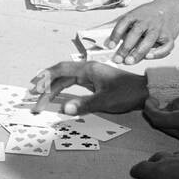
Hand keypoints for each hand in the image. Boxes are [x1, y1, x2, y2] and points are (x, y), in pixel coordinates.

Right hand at [30, 61, 146, 113]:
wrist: (145, 91)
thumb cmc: (127, 94)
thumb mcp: (106, 101)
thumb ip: (84, 105)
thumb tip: (65, 109)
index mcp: (88, 69)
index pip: (60, 70)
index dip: (45, 78)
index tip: (34, 88)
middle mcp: (87, 69)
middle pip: (60, 74)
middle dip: (45, 85)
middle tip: (33, 97)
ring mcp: (91, 75)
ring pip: (66, 79)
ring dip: (53, 88)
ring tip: (41, 99)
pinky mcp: (94, 82)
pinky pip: (73, 83)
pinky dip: (62, 89)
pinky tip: (57, 95)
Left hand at [101, 0, 178, 64]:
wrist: (171, 7)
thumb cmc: (149, 14)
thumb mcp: (135, 15)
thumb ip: (123, 27)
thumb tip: (107, 41)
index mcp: (136, 15)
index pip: (124, 23)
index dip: (115, 34)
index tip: (109, 45)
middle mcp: (147, 21)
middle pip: (136, 33)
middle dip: (126, 47)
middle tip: (118, 58)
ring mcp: (159, 29)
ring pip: (149, 40)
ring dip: (138, 52)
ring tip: (129, 61)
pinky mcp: (169, 36)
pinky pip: (165, 46)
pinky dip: (158, 53)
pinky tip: (148, 56)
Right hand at [128, 151, 178, 178]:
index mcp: (157, 170)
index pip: (141, 167)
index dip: (136, 171)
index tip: (134, 173)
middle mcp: (167, 159)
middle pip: (154, 158)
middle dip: (149, 164)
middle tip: (148, 169)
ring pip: (168, 156)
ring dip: (164, 161)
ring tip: (165, 167)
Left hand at [143, 85, 178, 145]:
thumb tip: (166, 107)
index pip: (158, 119)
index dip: (150, 109)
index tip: (150, 100)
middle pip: (163, 127)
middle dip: (157, 114)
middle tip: (157, 102)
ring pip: (172, 132)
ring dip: (167, 120)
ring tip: (171, 107)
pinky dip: (178, 126)